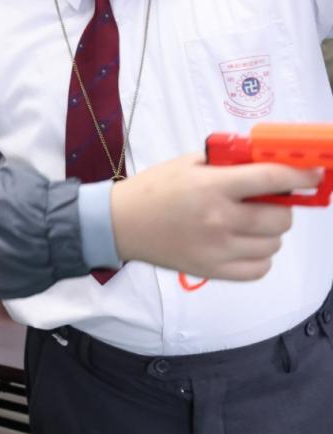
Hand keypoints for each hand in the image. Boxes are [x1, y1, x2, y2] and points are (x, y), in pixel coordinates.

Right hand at [111, 154, 320, 280]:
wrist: (119, 224)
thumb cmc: (154, 190)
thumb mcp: (188, 164)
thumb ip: (229, 163)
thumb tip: (270, 163)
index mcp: (212, 187)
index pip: (271, 179)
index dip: (300, 174)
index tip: (313, 174)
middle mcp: (218, 219)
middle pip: (280, 218)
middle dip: (280, 207)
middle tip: (265, 202)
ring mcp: (216, 249)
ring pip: (273, 244)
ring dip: (268, 232)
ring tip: (247, 224)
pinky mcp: (211, 270)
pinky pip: (259, 269)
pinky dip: (259, 257)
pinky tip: (243, 245)